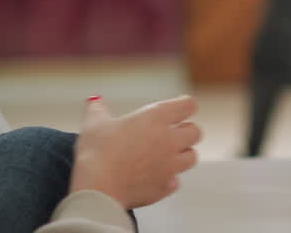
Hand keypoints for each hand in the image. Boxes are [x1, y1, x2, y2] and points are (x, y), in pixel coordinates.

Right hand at [69, 95, 201, 208]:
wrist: (97, 189)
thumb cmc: (96, 153)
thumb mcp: (94, 124)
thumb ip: (97, 109)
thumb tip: (94, 100)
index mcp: (157, 118)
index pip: (188, 105)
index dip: (183, 106)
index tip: (176, 109)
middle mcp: (170, 141)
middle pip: (196, 131)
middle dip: (186, 131)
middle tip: (170, 134)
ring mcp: (170, 166)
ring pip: (191, 157)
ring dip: (182, 155)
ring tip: (165, 155)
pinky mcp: (164, 187)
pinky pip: (175, 182)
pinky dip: (168, 179)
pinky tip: (154, 177)